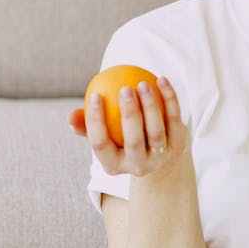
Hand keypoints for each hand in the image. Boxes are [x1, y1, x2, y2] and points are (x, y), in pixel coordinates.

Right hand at [68, 75, 189, 177]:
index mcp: (112, 166)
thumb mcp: (103, 135)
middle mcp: (137, 167)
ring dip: (151, 105)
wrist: (157, 154)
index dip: (95, 120)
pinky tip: (161, 80)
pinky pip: (174, 120)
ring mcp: (160, 160)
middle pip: (133, 140)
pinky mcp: (178, 149)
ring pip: (156, 131)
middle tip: (125, 88)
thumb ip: (87, 125)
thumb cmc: (119, 138)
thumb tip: (70, 116)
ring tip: (143, 82)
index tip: (95, 94)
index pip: (100, 143)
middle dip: (129, 114)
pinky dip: (169, 100)